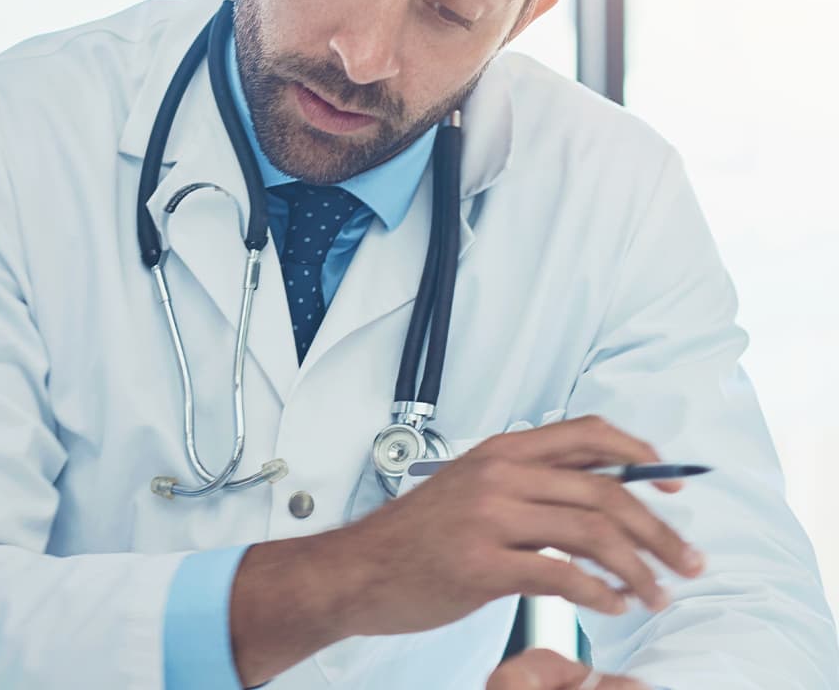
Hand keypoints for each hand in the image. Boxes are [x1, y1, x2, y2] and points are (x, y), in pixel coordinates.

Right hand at [229, 416, 703, 683]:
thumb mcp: (471, 490)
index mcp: (500, 452)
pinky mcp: (480, 564)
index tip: (673, 486)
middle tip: (687, 562)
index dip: (642, 456)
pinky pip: (562, 575)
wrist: (355, 571)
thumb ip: (530, 485)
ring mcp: (488, 518)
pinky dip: (601, 594)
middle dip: (660, 531)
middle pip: (605, 492)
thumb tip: (602, 493)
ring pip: (593, 533)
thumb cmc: (415, 537)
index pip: (588, 435)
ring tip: (656, 594)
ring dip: (640, 568)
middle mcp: (498, 476)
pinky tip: (612, 606)